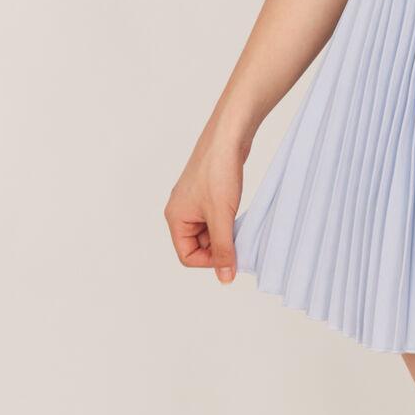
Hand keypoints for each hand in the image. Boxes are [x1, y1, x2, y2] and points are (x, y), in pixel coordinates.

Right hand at [165, 128, 245, 283]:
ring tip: (237, 223)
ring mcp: (193, 202)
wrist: (228, 136)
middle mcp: (181, 211)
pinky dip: (227, 221)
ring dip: (224, 234)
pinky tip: (238, 213)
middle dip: (218, 247)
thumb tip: (225, 277)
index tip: (230, 256)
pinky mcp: (207, 194)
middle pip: (197, 246)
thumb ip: (223, 249)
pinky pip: (214, 218)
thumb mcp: (222, 217)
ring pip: (208, 232)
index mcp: (175, 218)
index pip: (187, 256)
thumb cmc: (218, 171)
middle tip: (238, 239)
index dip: (209, 261)